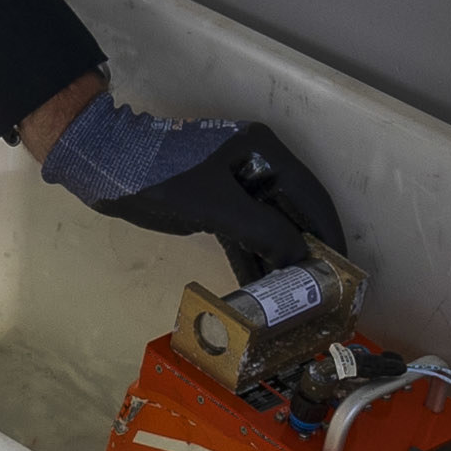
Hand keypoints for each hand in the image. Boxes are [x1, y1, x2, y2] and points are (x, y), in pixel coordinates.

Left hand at [42, 95, 347, 279]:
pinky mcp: (216, 206)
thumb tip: (301, 257)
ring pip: (269, 228)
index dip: (329, 231)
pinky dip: (251, 260)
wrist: (107, 166)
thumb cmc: (164, 176)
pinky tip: (259, 291)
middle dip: (306, 251)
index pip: (311, 195)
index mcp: (264, 151)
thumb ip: (263, 230)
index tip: (344, 267)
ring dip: (278, 261)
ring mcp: (235, 186)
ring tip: (292, 299)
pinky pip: (244, 236)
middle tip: (322, 289)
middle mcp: (257, 165)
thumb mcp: (217, 205)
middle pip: (293, 213)